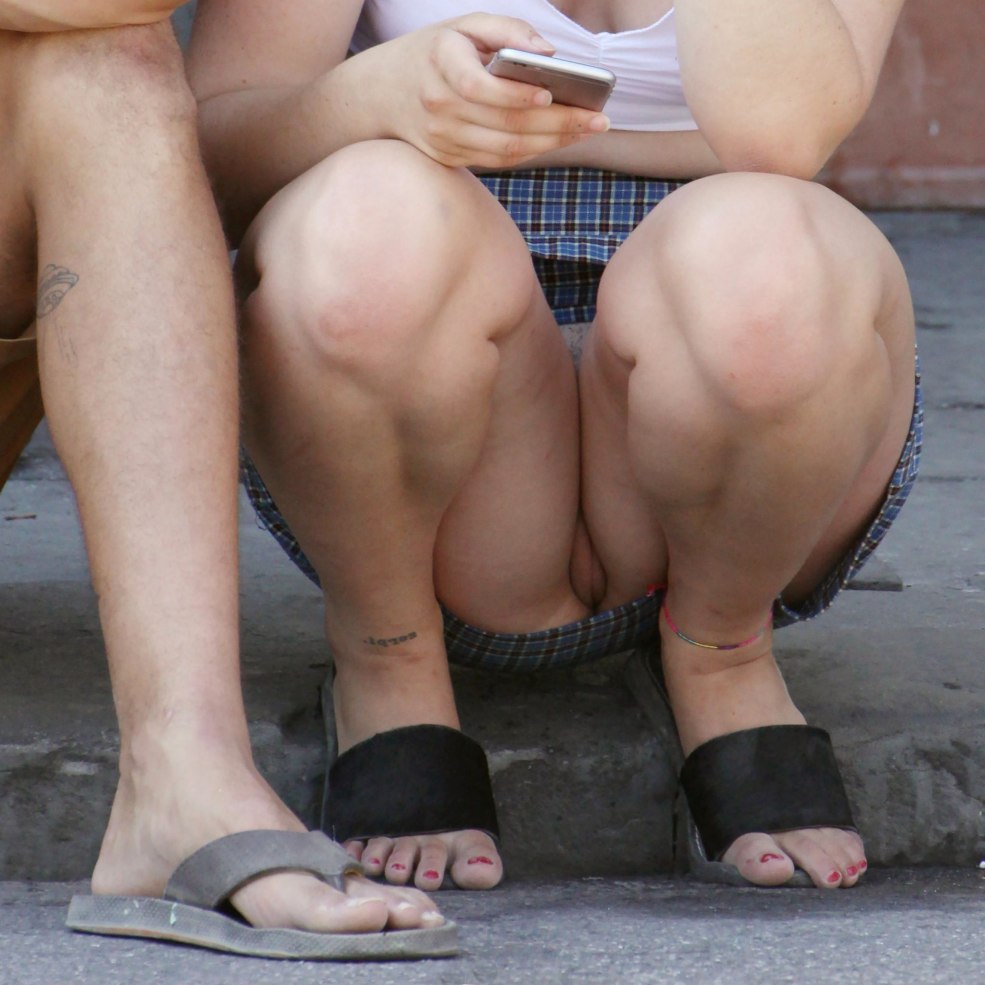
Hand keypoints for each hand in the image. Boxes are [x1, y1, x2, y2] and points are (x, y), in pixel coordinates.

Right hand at [378, 13, 609, 169]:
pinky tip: (560, 139)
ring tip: (588, 130)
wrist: (382, 94)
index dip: (517, 95)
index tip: (552, 93)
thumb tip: (551, 52)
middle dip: (558, 124)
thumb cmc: (434, 52)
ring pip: (506, 150)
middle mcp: (438, 108)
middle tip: (599, 120)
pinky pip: (498, 160)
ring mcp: (442, 140)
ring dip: (552, 143)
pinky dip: (533, 152)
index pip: (479, 88)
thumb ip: (507, 29)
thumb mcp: (463, 26)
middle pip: (506, 125)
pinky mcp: (449, 158)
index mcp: (439, 65)